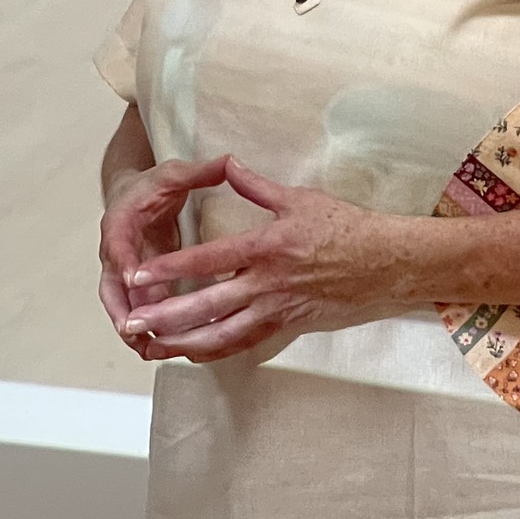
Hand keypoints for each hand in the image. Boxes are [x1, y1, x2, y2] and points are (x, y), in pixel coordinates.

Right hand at [99, 153, 231, 360]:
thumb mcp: (174, 174)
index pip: (117, 243)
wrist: (135, 195)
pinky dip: (145, 329)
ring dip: (132, 327)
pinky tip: (160, 348)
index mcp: (121, 221)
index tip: (133, 277)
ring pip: (122, 305)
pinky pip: (137, 310)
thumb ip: (200, 171)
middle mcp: (116, 251)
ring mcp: (124, 272)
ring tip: (149, 350)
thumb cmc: (154, 186)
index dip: (123, 260)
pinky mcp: (136, 285)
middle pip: (111, 285)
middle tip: (133, 330)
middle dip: (121, 308)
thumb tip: (228, 160)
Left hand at [120, 159, 408, 362]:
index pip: (208, 260)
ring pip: (222, 334)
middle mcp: (267, 283)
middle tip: (133, 322)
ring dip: (185, 342)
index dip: (171, 268)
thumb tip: (227, 164)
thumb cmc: (346, 225)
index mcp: (266, 247)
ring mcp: (277, 309)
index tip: (139, 274)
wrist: (386, 263)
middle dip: (166, 315)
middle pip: (207, 305)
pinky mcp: (288, 326)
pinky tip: (194, 354)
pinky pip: (245, 344)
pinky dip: (216, 352)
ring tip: (153, 346)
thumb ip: (256, 187)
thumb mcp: (300, 198)